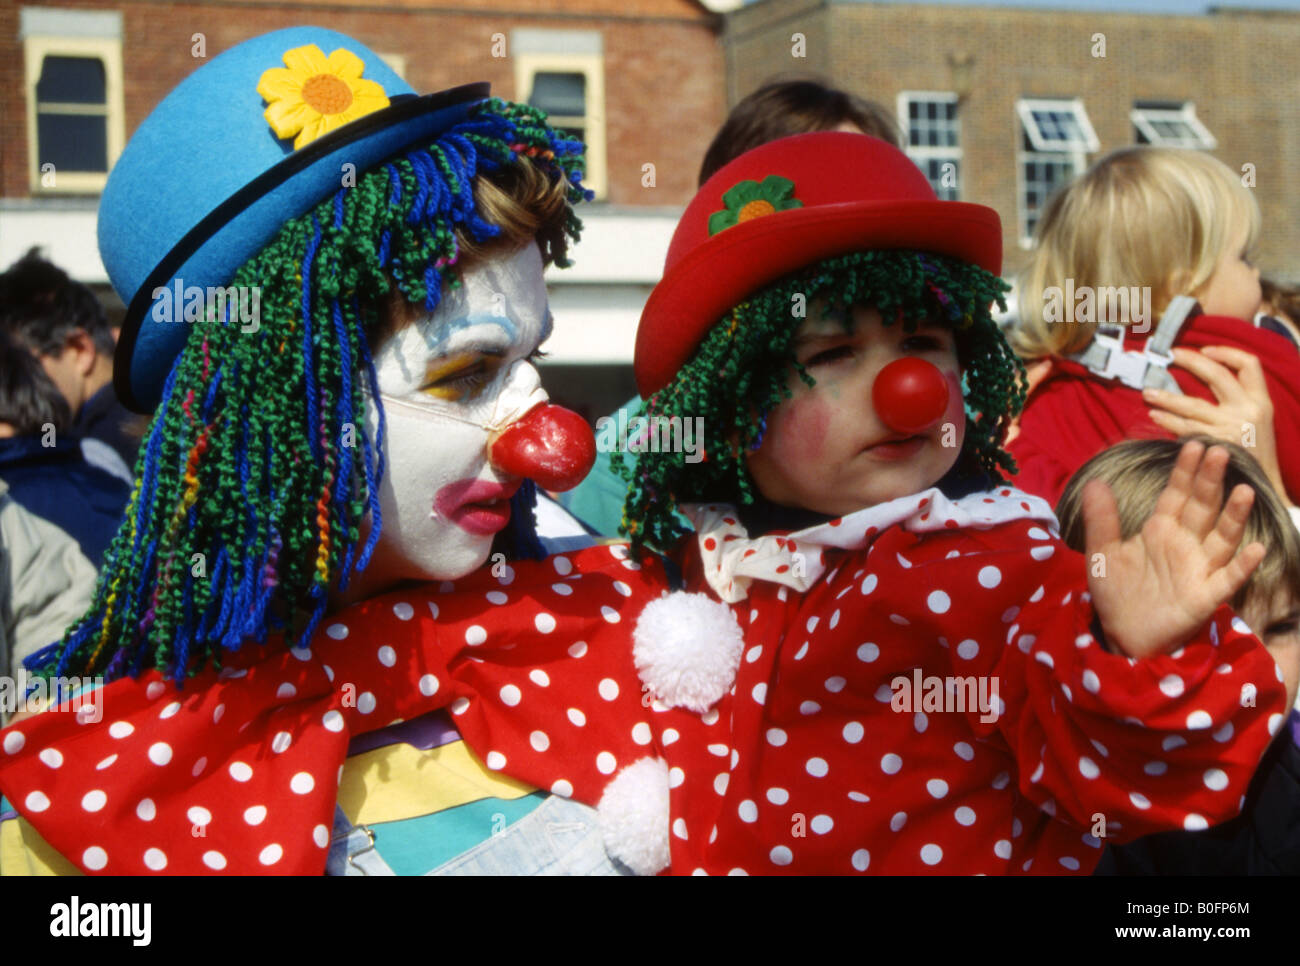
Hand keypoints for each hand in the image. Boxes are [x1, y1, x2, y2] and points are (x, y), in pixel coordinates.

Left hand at [1083, 440, 1264, 659]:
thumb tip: (1096, 481)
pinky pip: (1227, 580)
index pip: (1177, 494)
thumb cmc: (1117, 591)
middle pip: (1202, 507)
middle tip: (1220, 452)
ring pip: (1221, 538)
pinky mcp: (1204, 597)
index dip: (1186, 471)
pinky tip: (1256, 549)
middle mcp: (1185, 544)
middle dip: (1210, 481)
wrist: (1121, 633)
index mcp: (1161, 529)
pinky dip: (1242, 566)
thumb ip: (1100, 519)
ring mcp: (1198, 569)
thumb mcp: (1101, 553)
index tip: (1193, 445)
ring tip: (1244, 491)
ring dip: (1233, 516)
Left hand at [1143, 346, 1292, 505]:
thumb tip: (1207, 377)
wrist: (1266, 491)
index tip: (1204, 349)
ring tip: (1147, 392)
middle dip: (1192, 361)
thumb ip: (1239, 402)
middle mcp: (1249, 411)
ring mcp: (1232, 428)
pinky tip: (1155, 416)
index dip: (1226, 352)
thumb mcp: (1258, 424)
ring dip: (1167, 396)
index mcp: (1262, 402)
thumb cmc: (1255, 456)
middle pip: (1217, 375)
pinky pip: (1186, 428)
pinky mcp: (1216, 446)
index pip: (1249, 365)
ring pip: (1193, 404)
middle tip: (1170, 356)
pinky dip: (1168, 420)